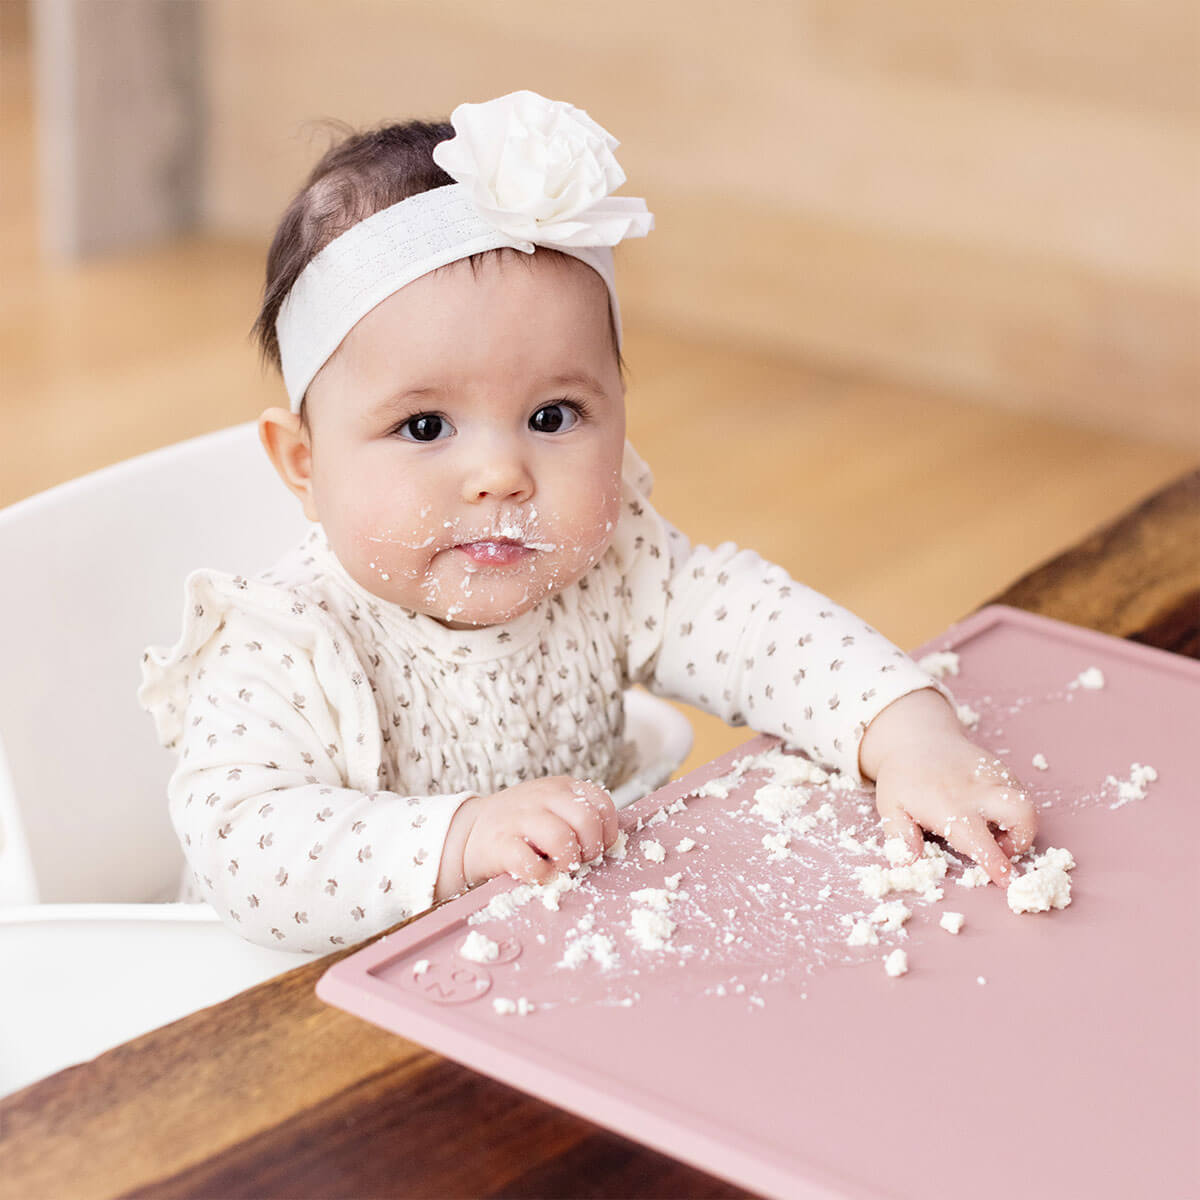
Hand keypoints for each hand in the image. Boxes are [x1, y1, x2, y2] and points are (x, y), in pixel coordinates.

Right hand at [456, 776, 618, 888]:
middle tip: (579, 860)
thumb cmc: (522, 826)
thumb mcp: (552, 808)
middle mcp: (542, 797)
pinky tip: (537, 873)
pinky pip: (530, 863)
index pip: (602, 803)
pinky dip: (540, 875)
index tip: (597, 846)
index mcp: (561, 787)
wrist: (471, 832)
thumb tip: (609, 844)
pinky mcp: (500, 845)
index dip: (607, 832)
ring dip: (567, 862)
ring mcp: (519, 818)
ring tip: (558, 867)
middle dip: (591, 849)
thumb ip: (579, 817)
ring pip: (561, 838)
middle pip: (586, 820)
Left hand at [860, 688, 1036, 885]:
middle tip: (999, 848)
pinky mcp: (1002, 770)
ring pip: (1026, 804)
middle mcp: (978, 791)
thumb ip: (900, 836)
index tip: (1007, 879)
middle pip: (1022, 814)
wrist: (917, 737)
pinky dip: (1014, 809)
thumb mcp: (890, 807)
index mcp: (950, 807)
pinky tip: (989, 811)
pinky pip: (1020, 792)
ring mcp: (994, 777)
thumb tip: (908, 863)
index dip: (996, 862)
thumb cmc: (902, 777)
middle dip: (1021, 840)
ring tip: (993, 829)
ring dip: (1019, 826)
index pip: (980, 840)